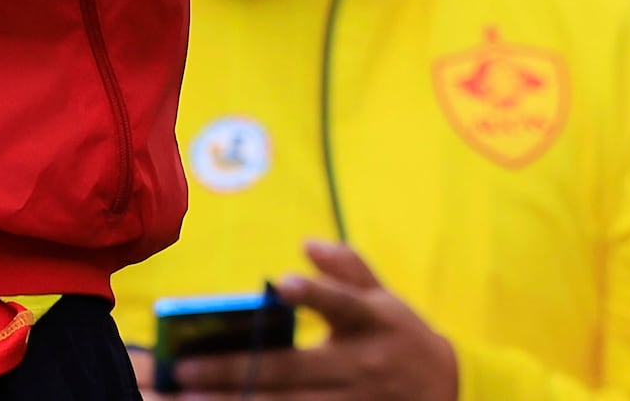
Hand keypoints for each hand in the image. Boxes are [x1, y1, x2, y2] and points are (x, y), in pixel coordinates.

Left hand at [167, 244, 458, 400]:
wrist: (444, 392)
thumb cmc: (400, 338)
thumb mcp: (386, 299)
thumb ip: (349, 269)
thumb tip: (309, 244)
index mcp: (372, 321)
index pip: (342, 304)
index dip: (316, 294)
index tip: (283, 284)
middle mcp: (358, 364)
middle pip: (290, 369)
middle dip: (235, 368)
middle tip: (185, 367)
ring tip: (189, 398)